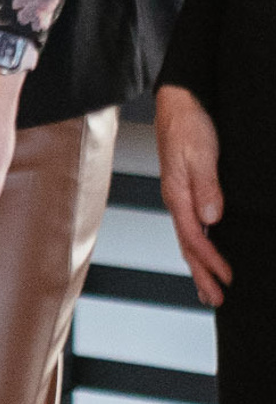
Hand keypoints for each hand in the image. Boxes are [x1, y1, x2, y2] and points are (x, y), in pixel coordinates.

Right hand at [155, 84, 233, 307]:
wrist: (177, 104)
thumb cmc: (187, 125)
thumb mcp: (200, 153)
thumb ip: (205, 186)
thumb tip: (210, 217)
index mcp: (176, 193)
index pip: (193, 235)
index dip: (210, 259)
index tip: (227, 277)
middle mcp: (175, 199)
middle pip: (186, 244)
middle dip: (200, 273)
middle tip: (215, 299)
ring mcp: (178, 196)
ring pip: (187, 238)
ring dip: (197, 265)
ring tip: (207, 288)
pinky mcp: (185, 190)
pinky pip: (189, 226)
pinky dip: (197, 246)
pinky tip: (202, 251)